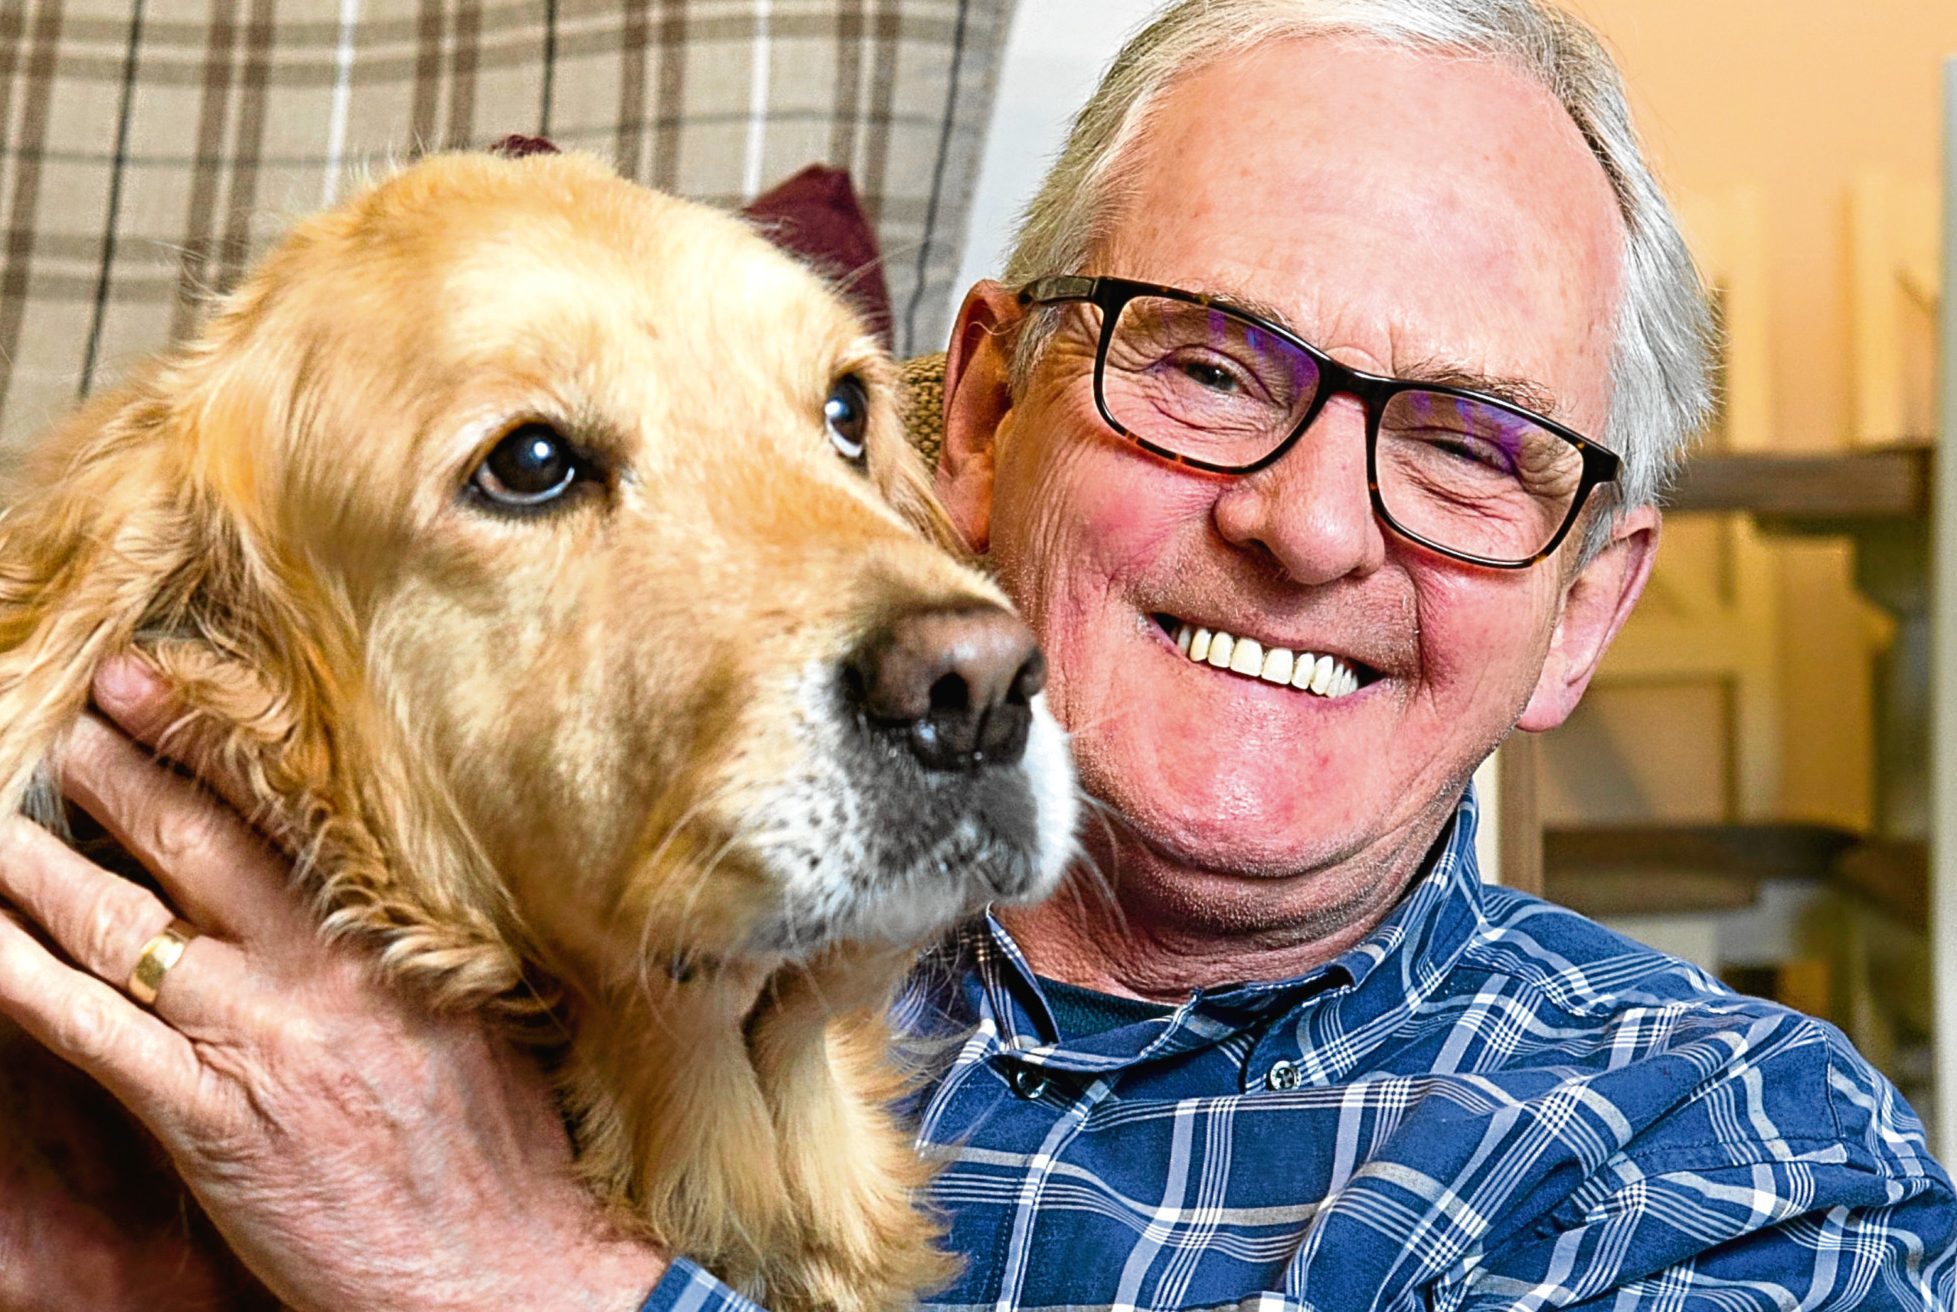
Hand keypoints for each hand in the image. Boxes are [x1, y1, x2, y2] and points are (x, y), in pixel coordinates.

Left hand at [0, 656, 666, 1311]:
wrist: (504, 1268)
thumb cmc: (500, 1153)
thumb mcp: (480, 1018)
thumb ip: (413, 948)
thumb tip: (365, 889)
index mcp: (394, 935)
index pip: (285, 812)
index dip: (209, 742)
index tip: (157, 683)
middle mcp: (322, 968)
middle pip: (193, 844)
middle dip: (118, 769)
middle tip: (71, 706)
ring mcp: (259, 1037)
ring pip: (121, 920)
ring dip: (41, 853)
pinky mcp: (206, 1116)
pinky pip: (88, 1027)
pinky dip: (20, 972)